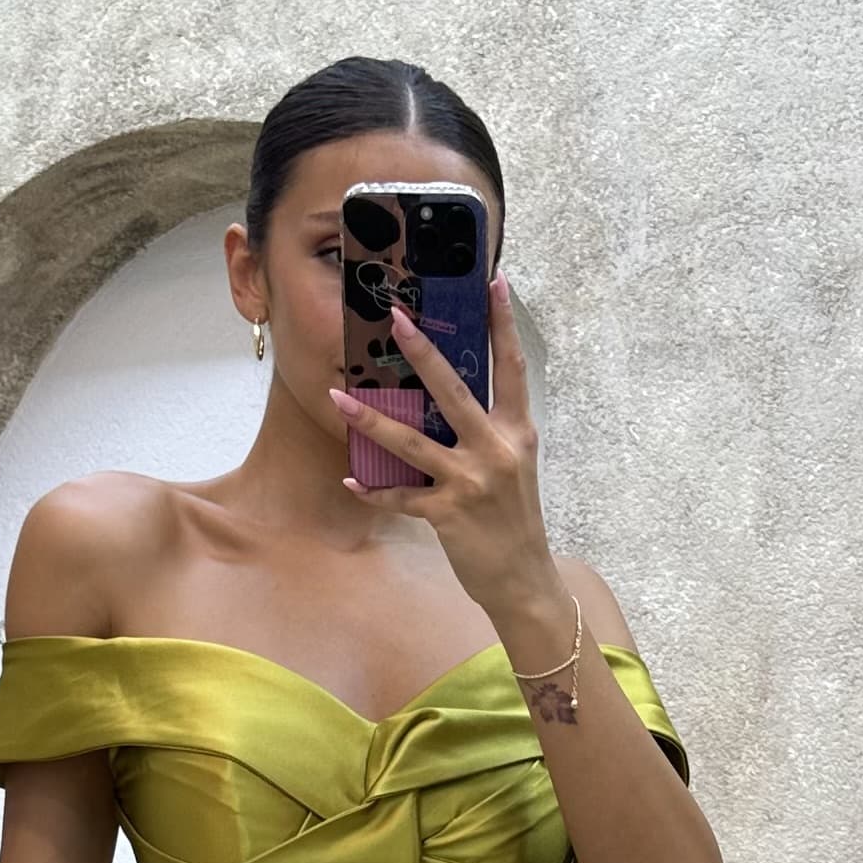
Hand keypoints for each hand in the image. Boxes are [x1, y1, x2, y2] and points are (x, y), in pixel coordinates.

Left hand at [328, 277, 556, 631]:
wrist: (524, 579)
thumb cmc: (514, 519)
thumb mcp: (512, 466)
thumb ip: (488, 431)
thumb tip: (449, 397)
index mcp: (516, 431)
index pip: (511, 367)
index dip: (503, 324)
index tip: (494, 283)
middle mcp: (496, 449)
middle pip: (454, 390)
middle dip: (422, 353)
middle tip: (395, 317)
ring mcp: (471, 481)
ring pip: (413, 442)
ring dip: (371, 419)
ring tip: (338, 397)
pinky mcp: (448, 514)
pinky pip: (401, 496)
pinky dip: (373, 489)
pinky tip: (350, 479)